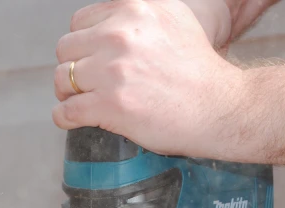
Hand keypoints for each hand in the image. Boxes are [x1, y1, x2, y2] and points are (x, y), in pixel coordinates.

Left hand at [52, 0, 247, 159]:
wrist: (220, 107)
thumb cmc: (200, 71)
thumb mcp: (174, 18)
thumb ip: (140, 14)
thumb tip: (111, 21)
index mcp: (134, 9)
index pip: (80, 22)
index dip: (84, 44)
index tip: (92, 60)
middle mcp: (121, 33)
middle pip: (67, 48)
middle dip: (73, 67)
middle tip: (86, 84)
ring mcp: (113, 70)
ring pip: (63, 78)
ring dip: (66, 92)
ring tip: (80, 102)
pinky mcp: (111, 104)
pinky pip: (67, 110)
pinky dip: (63, 117)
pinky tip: (70, 120)